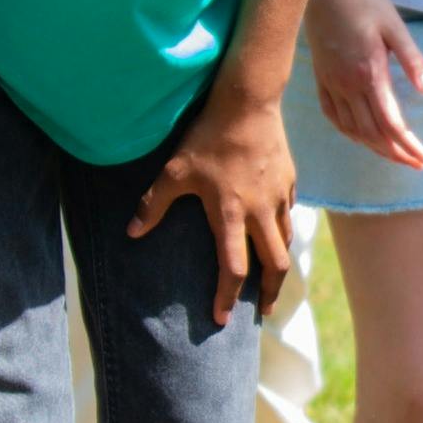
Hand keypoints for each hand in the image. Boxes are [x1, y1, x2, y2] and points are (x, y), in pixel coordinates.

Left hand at [137, 78, 294, 322]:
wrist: (248, 103)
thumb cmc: (207, 137)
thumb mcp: (174, 170)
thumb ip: (153, 204)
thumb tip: (132, 233)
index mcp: (231, 214)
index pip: (233, 268)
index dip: (226, 297)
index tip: (221, 319)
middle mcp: (260, 212)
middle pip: (274, 266)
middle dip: (268, 292)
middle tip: (261, 310)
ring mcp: (279, 198)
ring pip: (286, 242)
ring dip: (279, 266)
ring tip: (271, 278)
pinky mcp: (290, 182)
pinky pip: (289, 215)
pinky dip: (283, 231)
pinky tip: (276, 233)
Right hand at [306, 0, 422, 170]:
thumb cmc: (365, 2)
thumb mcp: (395, 26)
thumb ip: (412, 60)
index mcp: (369, 73)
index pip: (391, 123)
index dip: (408, 145)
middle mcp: (347, 85)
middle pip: (372, 134)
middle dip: (396, 154)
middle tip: (416, 164)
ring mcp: (331, 84)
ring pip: (352, 129)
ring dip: (375, 148)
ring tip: (395, 156)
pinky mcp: (322, 79)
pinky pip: (334, 117)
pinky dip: (350, 133)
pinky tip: (362, 138)